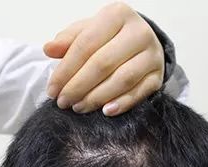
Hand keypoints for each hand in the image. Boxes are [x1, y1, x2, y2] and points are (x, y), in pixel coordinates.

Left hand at [44, 2, 163, 115]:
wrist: (141, 42)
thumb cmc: (109, 38)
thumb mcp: (88, 32)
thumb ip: (68, 40)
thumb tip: (49, 49)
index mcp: (118, 14)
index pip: (86, 44)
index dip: (65, 70)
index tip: (52, 89)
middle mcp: (139, 32)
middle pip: (103, 64)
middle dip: (78, 86)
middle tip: (63, 102)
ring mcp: (152, 55)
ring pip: (122, 80)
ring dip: (96, 97)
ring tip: (79, 107)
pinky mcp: (158, 76)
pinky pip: (139, 93)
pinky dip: (121, 104)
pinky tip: (105, 111)